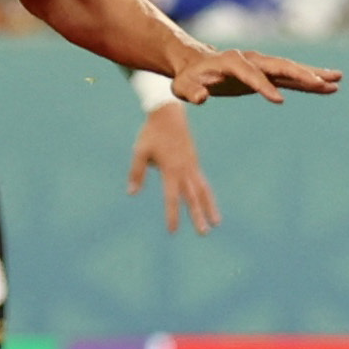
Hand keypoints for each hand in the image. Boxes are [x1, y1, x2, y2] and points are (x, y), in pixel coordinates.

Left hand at [130, 102, 221, 232]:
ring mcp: (192, 166)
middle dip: (198, 216)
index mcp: (170, 169)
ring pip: (203, 191)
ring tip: (216, 223)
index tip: (173, 230)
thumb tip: (132, 193)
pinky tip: (209, 205)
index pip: (172, 197)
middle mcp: (185, 170)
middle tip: (204, 233)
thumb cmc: (151, 133)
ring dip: (210, 208)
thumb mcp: (140, 151)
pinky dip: (207, 195)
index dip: (172, 214)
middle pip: (193, 198)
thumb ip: (136, 172)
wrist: (170, 115)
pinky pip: (202, 183)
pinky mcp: (194, 163)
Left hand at [168, 47, 341, 102]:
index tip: (279, 101)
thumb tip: (201, 97)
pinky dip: (310, 81)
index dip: (264, 87)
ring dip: (314, 75)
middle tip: (321, 82)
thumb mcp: (183, 86)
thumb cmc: (188, 77)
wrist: (196, 64)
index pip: (252, 74)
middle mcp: (252, 59)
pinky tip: (330, 86)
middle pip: (280, 66)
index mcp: (232, 61)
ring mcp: (263, 65)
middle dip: (301, 74)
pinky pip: (293, 78)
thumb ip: (191, 91)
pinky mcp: (269, 74)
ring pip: (292, 69)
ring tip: (338, 80)